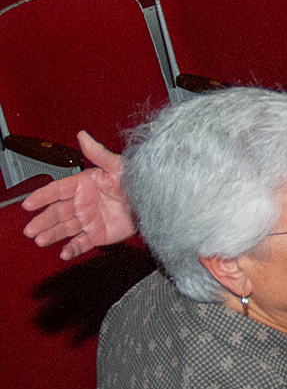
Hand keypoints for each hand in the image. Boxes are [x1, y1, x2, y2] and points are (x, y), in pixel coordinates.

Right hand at [21, 132, 134, 258]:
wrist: (155, 202)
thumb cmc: (138, 181)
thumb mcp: (119, 166)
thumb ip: (99, 153)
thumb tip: (83, 135)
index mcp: (84, 185)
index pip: (57, 190)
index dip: (42, 196)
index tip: (28, 203)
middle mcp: (83, 203)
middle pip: (57, 212)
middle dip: (42, 220)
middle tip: (30, 229)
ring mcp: (89, 219)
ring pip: (65, 228)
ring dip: (52, 235)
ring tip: (40, 240)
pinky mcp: (98, 234)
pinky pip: (82, 243)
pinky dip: (72, 249)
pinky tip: (64, 253)